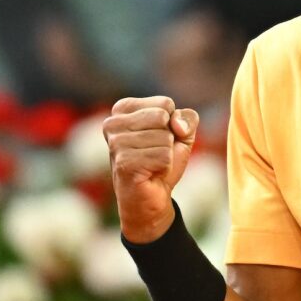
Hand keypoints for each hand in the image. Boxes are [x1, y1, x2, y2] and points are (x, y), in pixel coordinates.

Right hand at [103, 96, 199, 242]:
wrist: (152, 196)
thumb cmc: (162, 160)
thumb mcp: (182, 132)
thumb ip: (187, 118)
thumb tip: (176, 125)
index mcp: (123, 109)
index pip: (165, 103)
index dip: (173, 124)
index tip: (159, 138)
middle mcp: (113, 123)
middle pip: (163, 117)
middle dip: (169, 139)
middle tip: (155, 153)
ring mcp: (116, 143)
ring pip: (164, 137)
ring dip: (166, 154)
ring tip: (152, 164)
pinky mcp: (123, 163)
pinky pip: (163, 156)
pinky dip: (165, 167)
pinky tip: (151, 173)